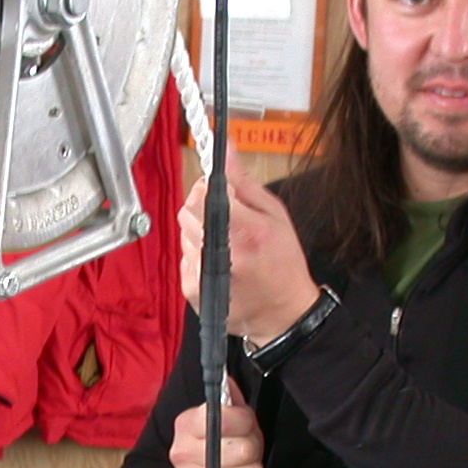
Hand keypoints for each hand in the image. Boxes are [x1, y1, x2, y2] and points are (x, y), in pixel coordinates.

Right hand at [170, 378, 264, 467]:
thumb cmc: (216, 453)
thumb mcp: (224, 422)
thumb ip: (229, 400)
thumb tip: (229, 380)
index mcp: (186, 424)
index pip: (222, 416)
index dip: (244, 421)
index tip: (244, 425)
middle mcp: (183, 452)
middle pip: (245, 448)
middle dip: (253, 450)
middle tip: (244, 453)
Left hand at [178, 168, 319, 343]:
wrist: (282, 314)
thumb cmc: (284, 264)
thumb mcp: (276, 216)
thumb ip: (245, 184)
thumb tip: (225, 154)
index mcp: (247, 232)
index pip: (203, 194)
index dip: (208, 187)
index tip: (220, 189)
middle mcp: (221, 254)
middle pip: (188, 211)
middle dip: (202, 206)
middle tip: (226, 215)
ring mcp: (203, 273)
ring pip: (183, 231)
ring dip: (199, 229)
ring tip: (226, 241)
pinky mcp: (192, 288)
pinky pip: (184, 254)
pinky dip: (196, 252)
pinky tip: (219, 259)